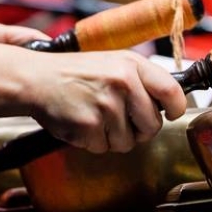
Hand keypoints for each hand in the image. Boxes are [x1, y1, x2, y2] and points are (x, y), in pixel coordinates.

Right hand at [28, 51, 186, 153]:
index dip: (175, 108)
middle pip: (152, 126)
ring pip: (128, 142)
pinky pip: (104, 148)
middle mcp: (123, 83)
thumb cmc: (76, 73)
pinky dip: (93, 142)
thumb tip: (170, 103)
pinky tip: (82, 123)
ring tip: (96, 117)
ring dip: (113, 137)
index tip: (170, 113)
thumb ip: (141, 80)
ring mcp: (106, 105)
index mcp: (131, 65)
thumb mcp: (113, 62)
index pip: (172, 91)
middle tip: (121, 120)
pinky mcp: (89, 126)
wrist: (36, 79)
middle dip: (139, 130)